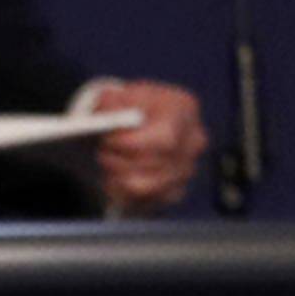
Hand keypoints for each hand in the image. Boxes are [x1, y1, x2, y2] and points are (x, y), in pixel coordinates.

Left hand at [90, 80, 208, 212]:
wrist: (135, 122)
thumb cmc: (129, 107)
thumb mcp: (119, 94)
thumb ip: (111, 101)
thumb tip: (107, 111)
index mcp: (184, 109)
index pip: (166, 136)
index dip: (132, 142)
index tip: (108, 140)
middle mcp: (193, 141)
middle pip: (155, 163)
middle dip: (120, 159)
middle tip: (101, 151)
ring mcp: (187, 169)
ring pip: (146, 186)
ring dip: (118, 176)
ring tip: (107, 162)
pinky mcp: (175, 191)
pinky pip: (143, 201)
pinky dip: (122, 191)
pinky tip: (113, 177)